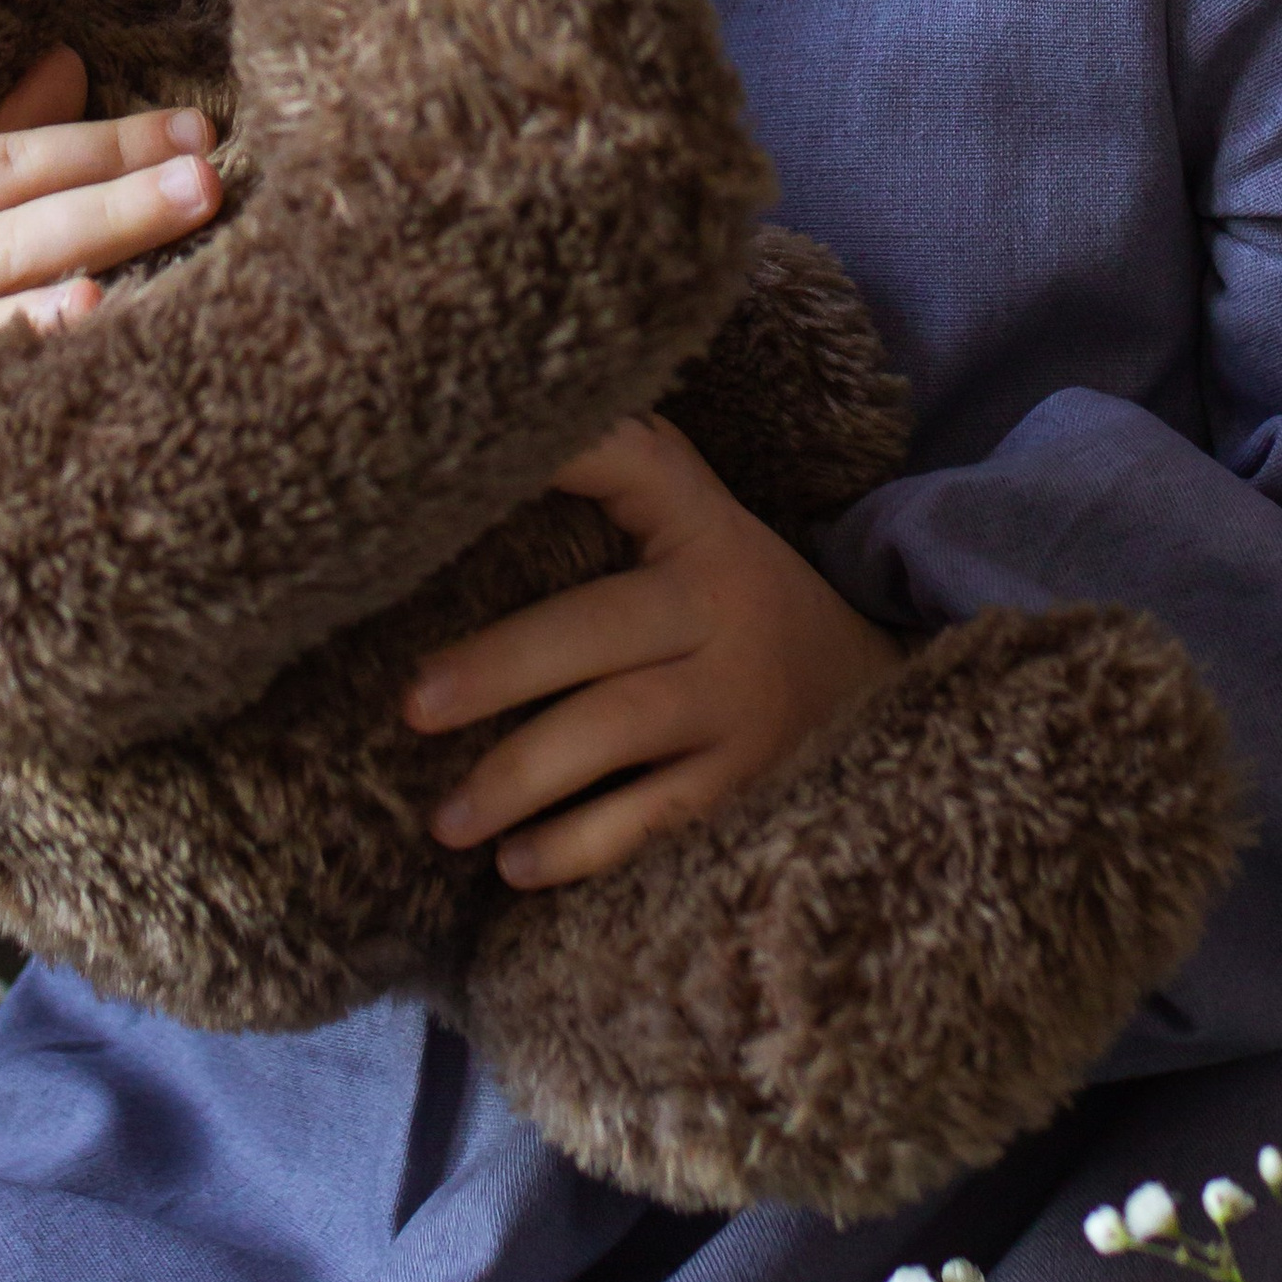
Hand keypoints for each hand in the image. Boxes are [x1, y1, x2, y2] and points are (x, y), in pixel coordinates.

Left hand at [403, 414, 901, 888]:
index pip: (637, 468)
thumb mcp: (701, 518)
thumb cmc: (737, 590)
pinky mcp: (741, 787)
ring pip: (618, 732)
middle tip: (411, 704)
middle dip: (501, 667)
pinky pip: (654, 819)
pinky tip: (514, 866)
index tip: (479, 454)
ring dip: (521, 777)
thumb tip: (511, 414)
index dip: (576, 453)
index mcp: (699, 530)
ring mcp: (734, 705)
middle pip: (596, 631)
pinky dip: (581, 847)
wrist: (870, 679)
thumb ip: (627, 469)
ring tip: (443, 819)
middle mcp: (717, 612)